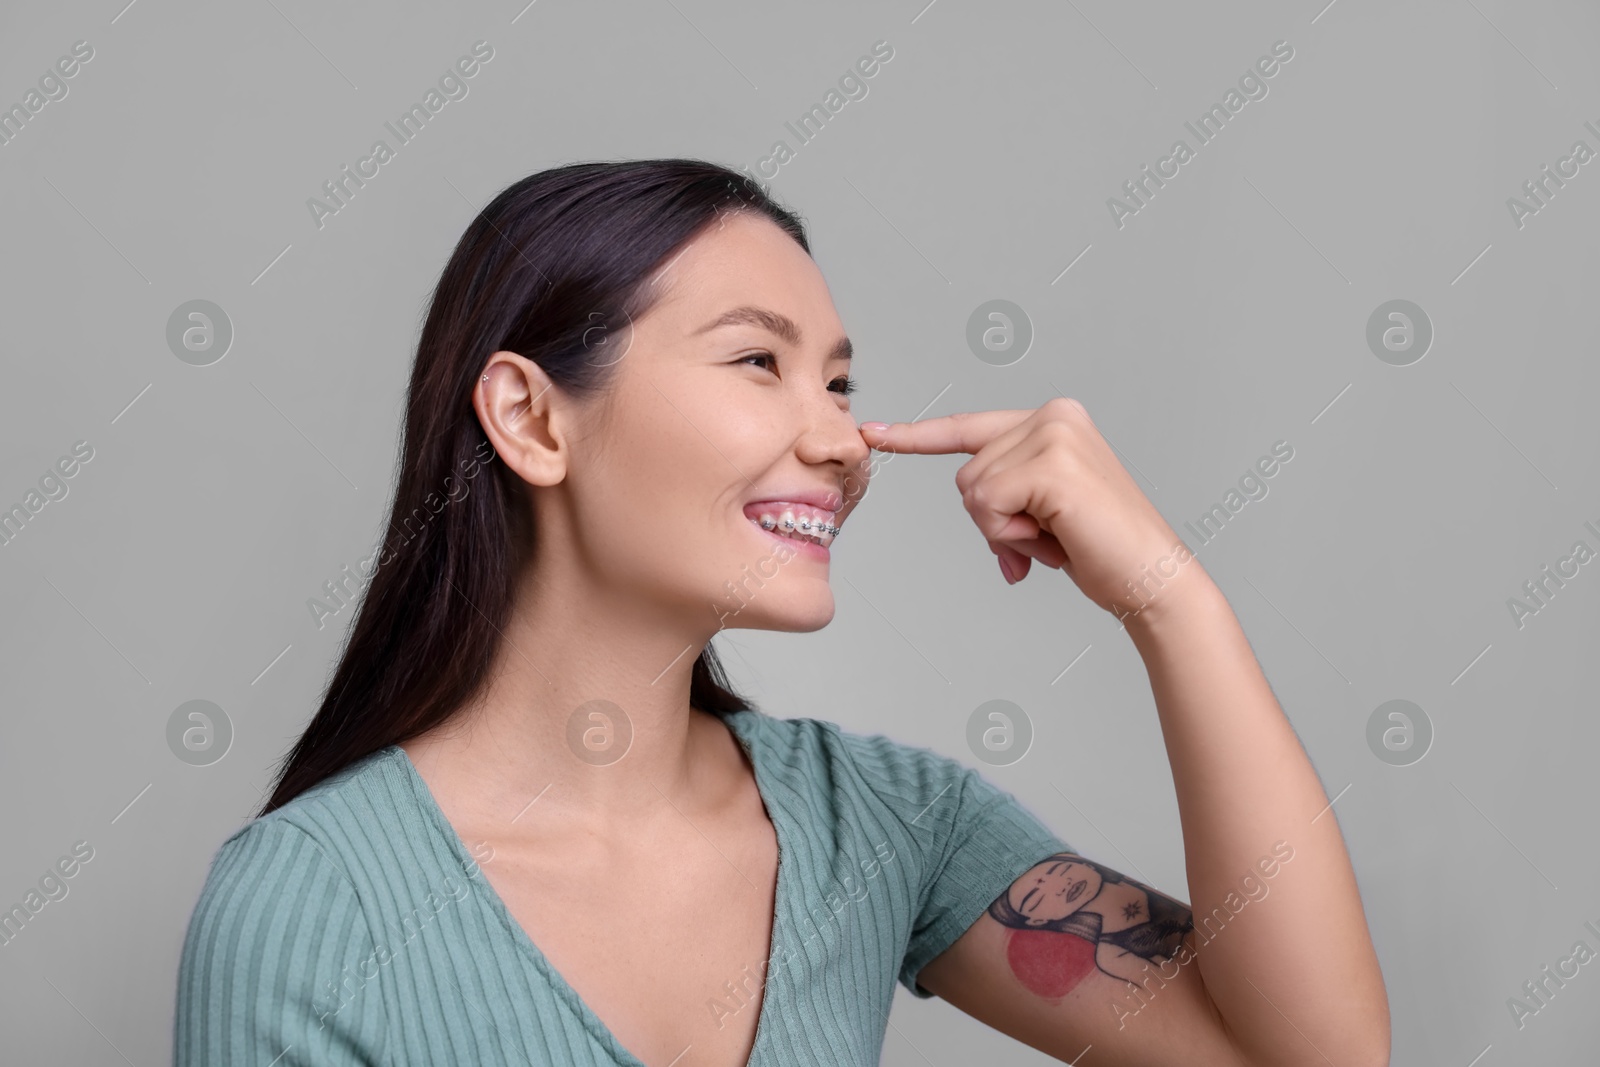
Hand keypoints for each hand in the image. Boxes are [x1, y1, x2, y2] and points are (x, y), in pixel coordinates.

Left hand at [859, 397, 1204, 621]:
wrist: (1150, 579)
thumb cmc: (1100, 551)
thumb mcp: (1040, 514)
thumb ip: (1004, 497)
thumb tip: (978, 506)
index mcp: (1053, 420)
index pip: (968, 429)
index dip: (917, 437)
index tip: (873, 433)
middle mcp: (1053, 415)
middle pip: (965, 473)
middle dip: (993, 520)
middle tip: (1046, 537)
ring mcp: (1053, 435)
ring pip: (972, 490)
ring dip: (1004, 530)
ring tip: (1055, 537)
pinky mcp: (1051, 464)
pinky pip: (987, 504)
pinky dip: (1010, 534)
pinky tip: (1054, 537)